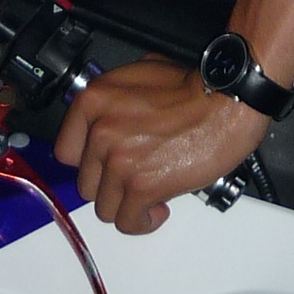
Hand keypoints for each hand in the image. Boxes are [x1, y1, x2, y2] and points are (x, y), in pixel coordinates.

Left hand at [54, 57, 269, 234]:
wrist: (228, 102)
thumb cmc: (195, 88)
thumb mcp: (144, 71)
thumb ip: (118, 97)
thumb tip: (111, 114)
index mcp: (94, 101)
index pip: (65, 151)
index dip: (89, 164)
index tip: (104, 168)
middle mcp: (100, 131)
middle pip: (86, 184)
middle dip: (112, 187)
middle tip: (137, 178)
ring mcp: (118, 161)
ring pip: (104, 207)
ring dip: (128, 205)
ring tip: (151, 194)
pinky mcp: (141, 186)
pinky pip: (127, 222)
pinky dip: (143, 221)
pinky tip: (159, 207)